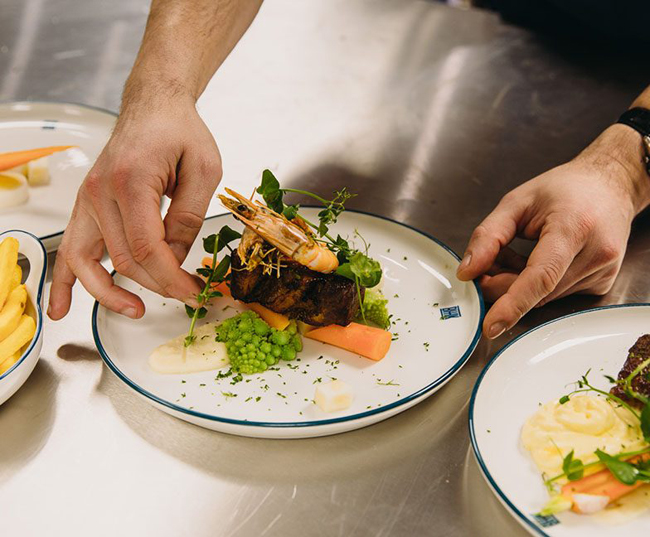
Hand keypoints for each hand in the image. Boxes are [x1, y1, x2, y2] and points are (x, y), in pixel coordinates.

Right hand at [48, 95, 221, 319]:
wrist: (154, 106)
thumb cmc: (180, 131)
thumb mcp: (204, 169)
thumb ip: (189, 217)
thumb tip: (175, 258)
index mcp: (131, 180)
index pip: (147, 248)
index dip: (171, 278)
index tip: (192, 291)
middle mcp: (100, 192)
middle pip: (123, 259)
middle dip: (156, 285)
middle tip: (186, 293)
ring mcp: (87, 199)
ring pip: (88, 261)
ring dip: (110, 293)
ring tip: (134, 310)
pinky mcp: (86, 205)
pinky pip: (69, 248)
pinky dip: (64, 281)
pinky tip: (61, 308)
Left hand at [457, 125, 649, 338]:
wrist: (610, 185)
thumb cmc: (564, 189)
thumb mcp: (516, 202)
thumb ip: (488, 236)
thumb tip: (467, 272)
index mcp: (573, 227)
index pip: (541, 276)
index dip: (513, 304)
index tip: (491, 325)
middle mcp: (595, 253)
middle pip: (537, 291)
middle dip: (502, 286)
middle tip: (485, 268)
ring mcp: (603, 272)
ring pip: (544, 297)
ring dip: (518, 286)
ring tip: (514, 255)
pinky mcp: (601, 283)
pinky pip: (557, 295)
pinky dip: (536, 286)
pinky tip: (534, 261)